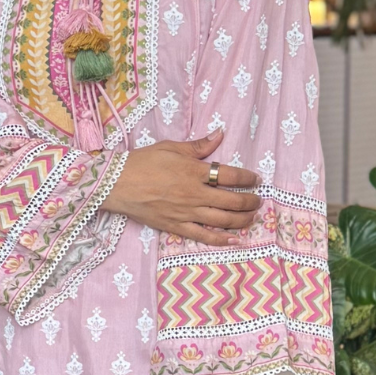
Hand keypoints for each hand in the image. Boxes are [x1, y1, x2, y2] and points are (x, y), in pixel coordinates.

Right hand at [104, 132, 259, 245]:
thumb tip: (220, 134)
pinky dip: (221, 239)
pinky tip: (234, 240)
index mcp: (194, 171)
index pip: (230, 175)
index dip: (248, 178)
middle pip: (232, 200)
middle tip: (258, 200)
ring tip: (251, 217)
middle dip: (250, 201)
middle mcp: (194, 193)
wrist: (117, 184)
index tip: (256, 179)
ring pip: (223, 219)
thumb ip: (198, 145)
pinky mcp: (176, 226)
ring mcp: (186, 212)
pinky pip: (203, 235)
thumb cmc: (143, 162)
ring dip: (242, 219)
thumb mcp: (171, 148)